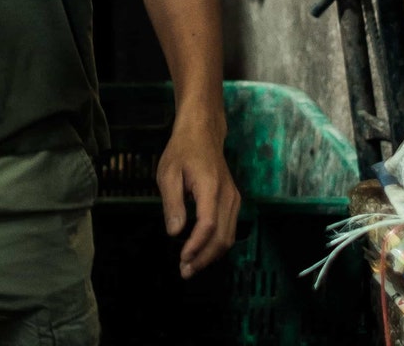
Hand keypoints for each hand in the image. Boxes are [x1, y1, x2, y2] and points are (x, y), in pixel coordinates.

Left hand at [157, 113, 239, 278]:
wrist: (203, 132)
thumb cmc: (182, 150)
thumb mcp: (168, 172)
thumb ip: (172, 203)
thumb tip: (174, 232)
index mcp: (210, 187)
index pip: (208, 225)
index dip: (196, 246)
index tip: (182, 259)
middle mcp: (228, 196)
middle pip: (222, 237)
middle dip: (204, 258)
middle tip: (185, 271)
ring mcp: (234, 199)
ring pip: (229, 237)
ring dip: (211, 255)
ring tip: (191, 265)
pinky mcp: (234, 201)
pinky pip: (229, 229)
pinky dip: (217, 244)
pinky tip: (202, 250)